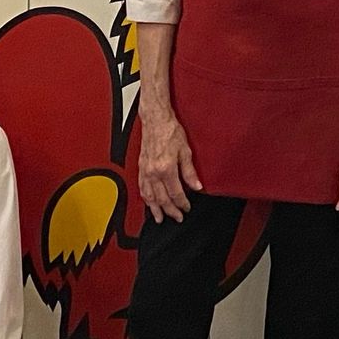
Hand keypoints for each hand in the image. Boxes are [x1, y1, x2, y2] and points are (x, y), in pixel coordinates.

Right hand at [139, 107, 200, 222]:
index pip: (176, 193)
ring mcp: (145, 171)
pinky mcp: (141, 168)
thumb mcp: (186, 151)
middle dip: (170, 211)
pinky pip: (142, 188)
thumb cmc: (170, 131)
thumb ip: (190, 172)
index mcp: (166, 169)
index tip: (187, 208)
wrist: (155, 119)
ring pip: (149, 196)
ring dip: (155, 209)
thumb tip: (197, 186)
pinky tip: (148, 202)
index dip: (182, 203)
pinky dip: (145, 198)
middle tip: (177, 218)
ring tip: (159, 218)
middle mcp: (153, 172)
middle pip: (162, 199)